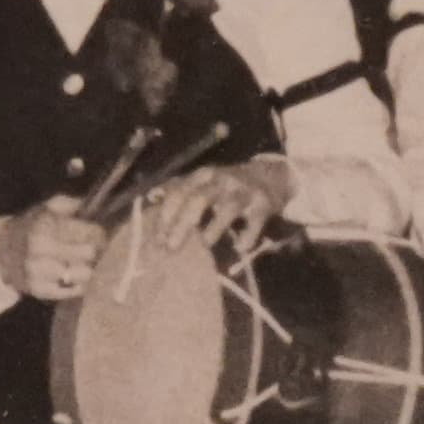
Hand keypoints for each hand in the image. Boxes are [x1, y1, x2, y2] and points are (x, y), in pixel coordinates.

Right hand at [0, 196, 111, 301]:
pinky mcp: (41, 291)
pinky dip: (78, 284)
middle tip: (89, 250)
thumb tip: (91, 206)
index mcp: (44, 227)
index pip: (89, 233)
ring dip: (87, 268)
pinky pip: (76, 291)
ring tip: (79, 263)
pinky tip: (71, 276)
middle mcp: (41, 250)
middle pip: (90, 254)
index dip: (99, 234)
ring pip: (85, 274)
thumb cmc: (30, 228)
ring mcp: (40, 273)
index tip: (97, 234)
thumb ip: (70, 204)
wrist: (1, 253)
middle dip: (94, 251)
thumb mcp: (45, 208)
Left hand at [142, 158, 288, 257]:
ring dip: (213, 230)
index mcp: (204, 175)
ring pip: (227, 210)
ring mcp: (244, 192)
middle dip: (183, 225)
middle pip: (199, 200)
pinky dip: (246, 237)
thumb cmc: (229, 184)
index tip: (157, 237)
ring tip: (203, 246)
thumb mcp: (204, 180)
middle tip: (171, 248)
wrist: (272, 175)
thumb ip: (180, 188)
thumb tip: (152, 197)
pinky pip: (254, 223)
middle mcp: (223, 180)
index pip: (179, 192)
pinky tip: (239, 248)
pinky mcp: (264, 205)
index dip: (166, 215)